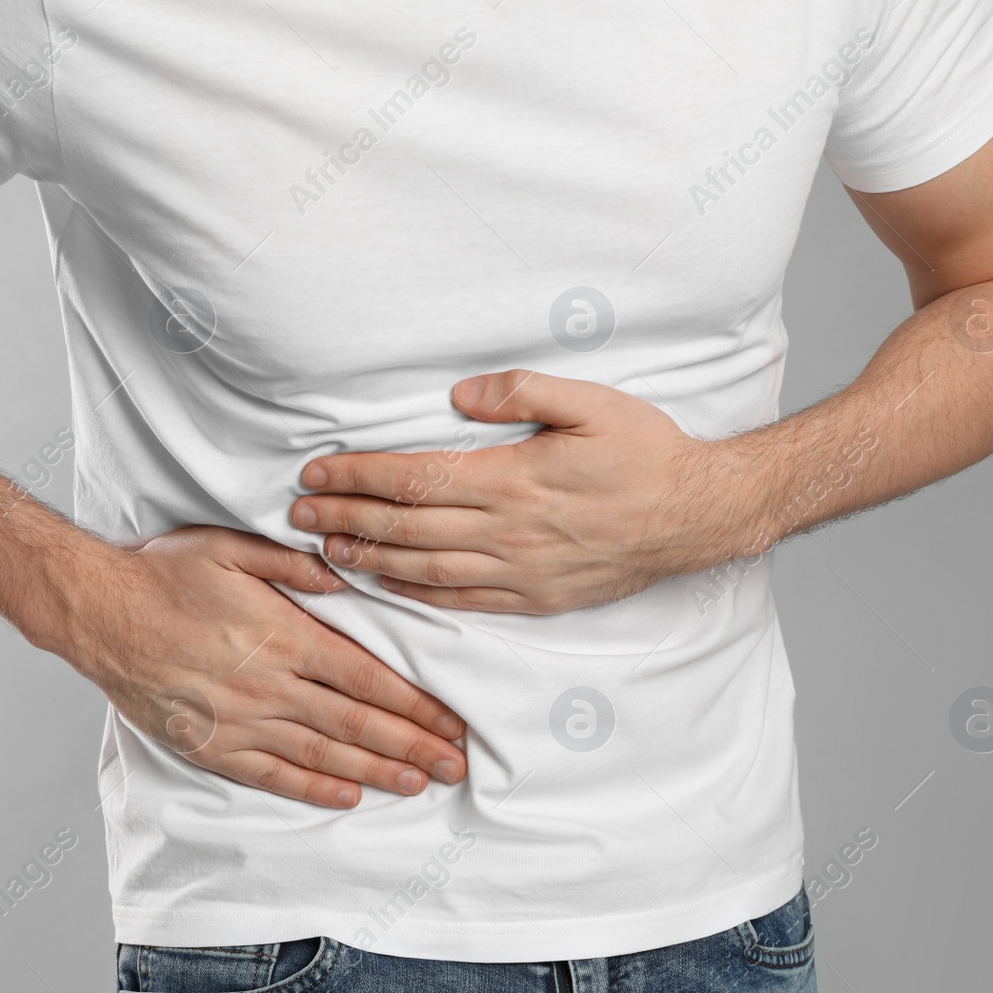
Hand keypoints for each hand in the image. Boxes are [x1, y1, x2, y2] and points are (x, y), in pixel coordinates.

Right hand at [58, 526, 466, 807]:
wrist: (97, 614)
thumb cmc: (164, 575)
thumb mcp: (231, 547)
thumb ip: (294, 564)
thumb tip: (345, 578)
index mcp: (283, 636)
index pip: (367, 680)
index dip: (415, 706)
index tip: (450, 722)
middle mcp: (268, 686)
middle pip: (357, 725)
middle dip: (413, 747)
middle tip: (455, 764)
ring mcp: (239, 722)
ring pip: (323, 756)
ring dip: (377, 772)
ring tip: (418, 783)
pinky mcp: (211, 746)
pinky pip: (272, 775)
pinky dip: (314, 789)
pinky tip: (348, 796)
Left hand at [290, 370, 746, 613]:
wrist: (696, 515)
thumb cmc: (646, 452)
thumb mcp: (590, 402)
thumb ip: (521, 391)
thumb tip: (458, 396)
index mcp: (512, 479)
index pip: (412, 478)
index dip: (356, 476)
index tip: (315, 472)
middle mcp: (507, 531)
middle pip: (405, 527)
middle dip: (344, 518)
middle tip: (296, 514)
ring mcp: (520, 570)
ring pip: (424, 569)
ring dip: (368, 560)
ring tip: (325, 550)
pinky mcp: (536, 598)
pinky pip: (462, 601)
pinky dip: (416, 595)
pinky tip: (387, 586)